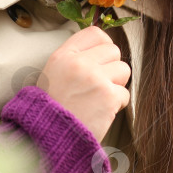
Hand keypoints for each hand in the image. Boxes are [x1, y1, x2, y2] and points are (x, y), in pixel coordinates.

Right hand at [38, 26, 130, 141]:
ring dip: (116, 84)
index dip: (103, 45)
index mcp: (63, 55)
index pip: (94, 33)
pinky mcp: (108, 97)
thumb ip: (73, 59)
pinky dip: (116, 105)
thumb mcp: (53, 74)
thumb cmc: (51, 109)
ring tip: (99, 98)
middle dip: (111, 67)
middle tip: (99, 84)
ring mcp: (95, 78)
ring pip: (123, 69)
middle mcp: (79, 63)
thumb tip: (101, 48)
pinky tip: (100, 112)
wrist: (48, 138)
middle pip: (113, 50)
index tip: (102, 58)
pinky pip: (124, 93)